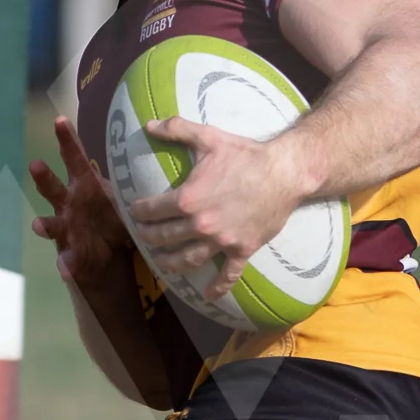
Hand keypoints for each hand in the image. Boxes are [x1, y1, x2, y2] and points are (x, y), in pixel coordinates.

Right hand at [28, 117, 132, 287]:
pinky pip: (67, 259)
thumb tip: (160, 154)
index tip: (59, 121)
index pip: (74, 159)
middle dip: (44, 177)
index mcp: (84, 185)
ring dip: (45, 224)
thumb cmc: (116, 216)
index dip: (66, 141)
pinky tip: (66, 268)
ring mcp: (66, 228)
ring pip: (52, 223)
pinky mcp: (70, 253)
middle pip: (52, 187)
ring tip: (39, 226)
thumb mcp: (126, 197)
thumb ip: (134, 181)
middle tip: (36, 165)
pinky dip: (66, 264)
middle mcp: (69, 203)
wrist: (110, 256)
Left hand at [125, 121, 311, 301]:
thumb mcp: (209, 137)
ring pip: (188, 259)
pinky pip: (229, 274)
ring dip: (170, 263)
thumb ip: (176, 130)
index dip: (139, 212)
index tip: (134, 212)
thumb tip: (149, 123)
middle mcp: (201, 224)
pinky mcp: (242, 249)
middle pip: (165, 237)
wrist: (284, 174)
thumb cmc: (246, 155)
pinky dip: (219, 286)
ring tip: (161, 263)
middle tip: (143, 236)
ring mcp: (222, 241)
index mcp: (188, 199)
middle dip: (148, 237)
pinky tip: (209, 295)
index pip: (153, 210)